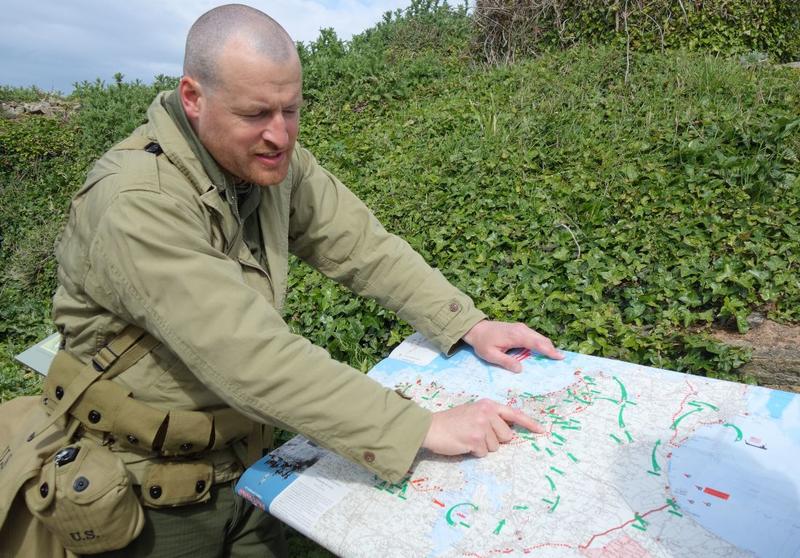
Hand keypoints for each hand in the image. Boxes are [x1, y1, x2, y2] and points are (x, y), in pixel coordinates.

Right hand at [421, 399, 542, 456]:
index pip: (514, 414)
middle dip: (495, 440)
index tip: (542, 431)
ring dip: (483, 446)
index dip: (529, 424)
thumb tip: (510, 431)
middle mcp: (487, 413)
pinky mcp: (475, 440)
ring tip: (468, 438)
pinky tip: (464, 444)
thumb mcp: (474, 411)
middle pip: (507, 436)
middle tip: (477, 434)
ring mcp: (481, 427)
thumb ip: (491, 417)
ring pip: (496, 446)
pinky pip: (484, 453)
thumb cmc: (452, 421)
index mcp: (488, 405)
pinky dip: (475, 452)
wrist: (432, 427)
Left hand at [462, 319, 563, 372]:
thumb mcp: (491, 355)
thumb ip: (506, 362)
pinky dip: (540, 343)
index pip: (536, 343)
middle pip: (541, 339)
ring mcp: (521, 328)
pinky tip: (543, 351)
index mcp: (515, 336)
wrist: (476, 329)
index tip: (559, 357)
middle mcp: (521, 329)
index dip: (548, 350)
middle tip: (561, 359)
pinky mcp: (520, 329)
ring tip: (555, 357)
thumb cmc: (482, 343)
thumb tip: (520, 369)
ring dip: (547, 346)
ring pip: (539, 337)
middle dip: (551, 349)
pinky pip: (534, 336)